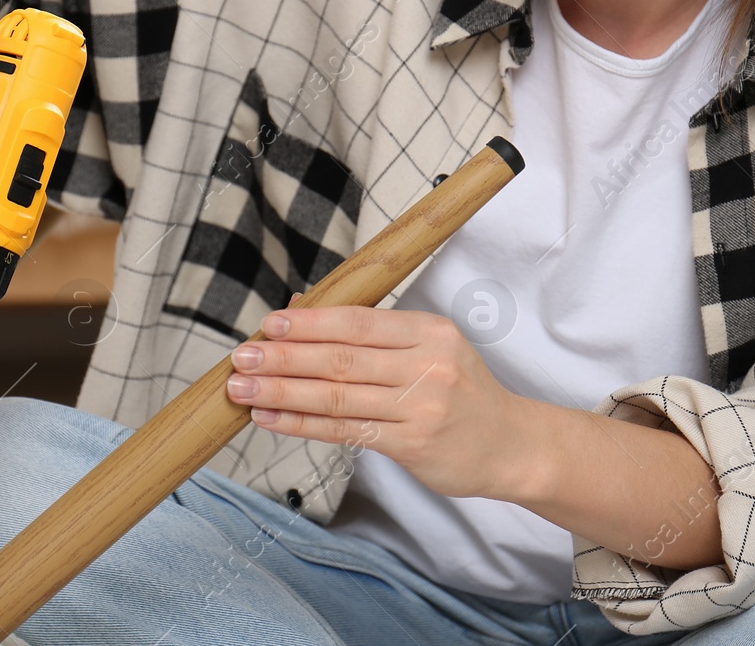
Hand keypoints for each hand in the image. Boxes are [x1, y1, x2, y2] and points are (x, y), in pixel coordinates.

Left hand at [225, 295, 530, 500]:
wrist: (511, 444)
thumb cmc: (460, 391)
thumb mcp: (429, 348)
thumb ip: (370, 333)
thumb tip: (297, 310)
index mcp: (429, 331)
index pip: (358, 323)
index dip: (310, 324)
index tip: (269, 325)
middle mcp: (427, 366)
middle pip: (342, 359)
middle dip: (285, 358)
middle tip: (242, 357)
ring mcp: (421, 408)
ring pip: (338, 397)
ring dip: (284, 393)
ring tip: (243, 390)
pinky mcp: (412, 445)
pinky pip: (345, 432)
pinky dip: (302, 424)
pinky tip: (271, 419)